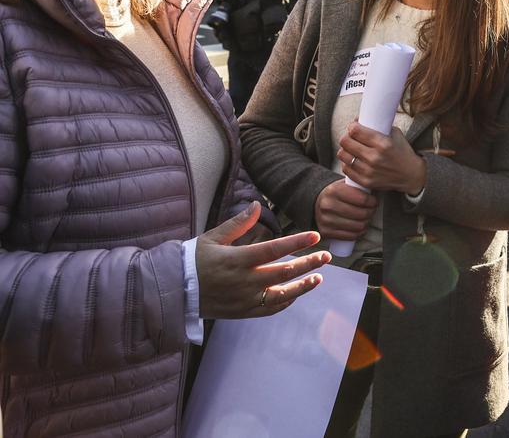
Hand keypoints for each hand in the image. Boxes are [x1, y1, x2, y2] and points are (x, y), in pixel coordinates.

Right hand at [196, 203, 330, 318]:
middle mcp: (244, 281)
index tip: (316, 236)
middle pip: (284, 272)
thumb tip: (257, 205)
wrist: (173, 291)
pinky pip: (270, 309)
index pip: (274, 249)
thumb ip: (238, 223)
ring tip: (318, 278)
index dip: (297, 242)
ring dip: (303, 286)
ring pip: (281, 294)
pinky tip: (296, 293)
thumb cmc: (192, 260)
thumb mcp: (212, 237)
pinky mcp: (242, 312)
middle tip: (326, 256)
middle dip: (308, 264)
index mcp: (237, 259)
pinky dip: (286, 301)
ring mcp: (244, 299)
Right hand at [315, 180, 377, 240]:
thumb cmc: (337, 193)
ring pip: (358, 226)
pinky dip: (359, 232)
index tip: (374, 201)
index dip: (373, 202)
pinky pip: (351, 236)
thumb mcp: (346, 184)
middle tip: (372, 210)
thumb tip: (376, 188)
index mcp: (334, 190)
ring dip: (366, 223)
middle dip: (371, 212)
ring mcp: (325, 220)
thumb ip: (359, 186)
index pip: (362, 199)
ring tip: (367, 218)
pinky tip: (360, 227)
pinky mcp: (326, 232)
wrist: (319, 202)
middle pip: (361, 214)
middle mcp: (328, 205)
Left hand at [338, 120, 426, 194]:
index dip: (352, 126)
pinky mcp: (365, 181)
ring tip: (351, 149)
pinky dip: (347, 163)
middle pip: (345, 142)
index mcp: (383, 144)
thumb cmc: (403, 152)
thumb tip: (359, 120)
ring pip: (343, 155)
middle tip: (351, 137)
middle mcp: (374, 158)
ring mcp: (369, 171)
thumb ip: (379, 127)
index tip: (353, 126)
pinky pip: (346, 169)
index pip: (355, 131)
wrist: (411, 176)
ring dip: (345, 150)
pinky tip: (353, 160)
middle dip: (347, 136)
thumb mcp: (395, 134)